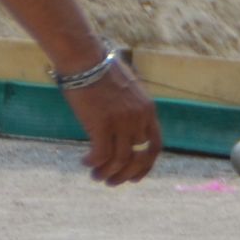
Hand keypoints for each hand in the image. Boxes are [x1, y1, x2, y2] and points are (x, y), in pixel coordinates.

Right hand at [63, 59, 160, 183]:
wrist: (84, 57)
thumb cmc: (99, 71)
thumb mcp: (126, 91)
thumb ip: (129, 111)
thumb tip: (121, 129)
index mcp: (148, 111)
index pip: (155, 146)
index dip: (146, 166)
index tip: (135, 177)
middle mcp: (139, 118)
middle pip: (138, 158)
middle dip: (125, 175)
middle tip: (110, 182)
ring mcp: (121, 121)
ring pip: (120, 160)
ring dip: (107, 172)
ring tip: (95, 176)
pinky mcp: (102, 123)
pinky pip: (101, 153)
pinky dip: (93, 162)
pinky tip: (84, 162)